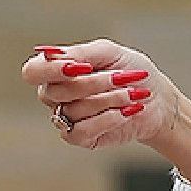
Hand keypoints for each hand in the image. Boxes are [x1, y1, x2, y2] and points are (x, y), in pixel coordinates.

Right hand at [21, 38, 183, 150]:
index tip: (82, 67)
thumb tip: (53, 55)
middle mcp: (56, 95)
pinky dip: (108, 119)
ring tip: (132, 94)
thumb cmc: (132, 71)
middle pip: (55, 92)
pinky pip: (81, 131)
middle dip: (94, 83)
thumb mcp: (111, 53)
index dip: (51, 70)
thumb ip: (82, 53)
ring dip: (109, 100)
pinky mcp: (80, 137)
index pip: (33, 72)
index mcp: (58, 70)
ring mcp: (66, 117)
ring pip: (73, 111)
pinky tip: (127, 112)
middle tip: (121, 77)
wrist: (157, 98)